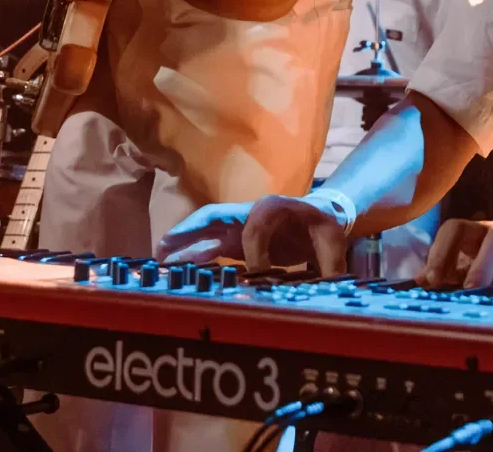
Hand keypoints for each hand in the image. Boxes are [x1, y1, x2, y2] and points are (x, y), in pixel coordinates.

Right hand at [158, 194, 350, 273]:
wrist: (322, 217)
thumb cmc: (325, 225)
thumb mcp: (334, 239)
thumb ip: (331, 262)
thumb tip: (331, 284)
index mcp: (274, 207)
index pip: (255, 227)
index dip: (255, 250)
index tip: (260, 272)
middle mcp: (250, 213)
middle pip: (214, 219)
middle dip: (188, 232)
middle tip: (162, 248)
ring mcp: (240, 227)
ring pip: (206, 233)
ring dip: (184, 246)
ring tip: (159, 261)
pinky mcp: (238, 241)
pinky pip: (212, 247)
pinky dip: (195, 256)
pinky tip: (179, 269)